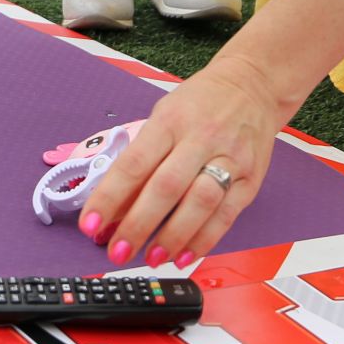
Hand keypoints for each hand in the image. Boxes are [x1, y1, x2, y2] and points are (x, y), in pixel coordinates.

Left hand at [78, 52, 297, 266]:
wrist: (252, 85)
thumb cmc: (199, 103)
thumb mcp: (163, 117)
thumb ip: (141, 159)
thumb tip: (113, 208)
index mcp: (170, 121)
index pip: (133, 164)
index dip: (109, 198)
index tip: (90, 224)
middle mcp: (201, 139)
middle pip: (165, 188)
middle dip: (137, 225)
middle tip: (117, 251)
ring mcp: (230, 159)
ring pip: (199, 203)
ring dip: (172, 237)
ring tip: (151, 259)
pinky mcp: (251, 179)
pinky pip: (227, 215)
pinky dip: (204, 239)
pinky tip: (185, 255)